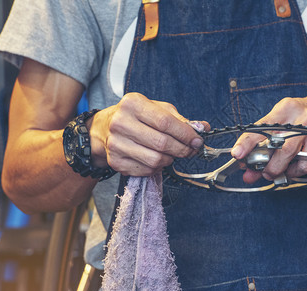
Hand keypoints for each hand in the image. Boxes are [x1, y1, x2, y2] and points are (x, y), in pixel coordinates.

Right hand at [88, 93, 208, 175]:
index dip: (185, 134)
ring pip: (156, 160)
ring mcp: (116, 144)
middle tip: (191, 150)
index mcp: (132, 104)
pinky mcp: (115, 161)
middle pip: (162, 143)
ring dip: (170, 159)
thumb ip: (180, 119)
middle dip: (182, 149)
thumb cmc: (135, 117)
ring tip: (172, 154)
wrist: (103, 129)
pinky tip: (157, 159)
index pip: (165, 122)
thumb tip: (203, 128)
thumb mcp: (156, 109)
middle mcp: (120, 123)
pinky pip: (146, 170)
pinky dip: (157, 167)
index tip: (197, 140)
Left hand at [231, 95, 306, 183]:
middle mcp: (305, 117)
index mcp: (286, 109)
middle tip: (268, 173)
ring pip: (304, 162)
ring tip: (289, 169)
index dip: (248, 142)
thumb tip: (247, 170)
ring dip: (293, 172)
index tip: (238, 154)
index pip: (263, 127)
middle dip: (273, 167)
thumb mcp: (279, 121)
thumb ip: (261, 144)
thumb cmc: (299, 117)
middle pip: (285, 150)